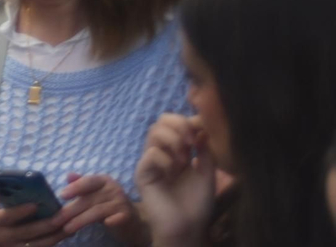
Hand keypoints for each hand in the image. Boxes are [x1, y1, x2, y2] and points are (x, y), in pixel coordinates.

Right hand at [0, 190, 69, 246]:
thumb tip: (12, 184)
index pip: (8, 217)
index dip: (22, 211)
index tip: (36, 204)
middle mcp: (3, 238)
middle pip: (29, 232)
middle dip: (48, 224)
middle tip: (63, 215)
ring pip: (38, 245)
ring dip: (55, 236)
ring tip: (70, 226)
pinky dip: (52, 243)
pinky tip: (63, 235)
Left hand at [60, 173, 142, 243]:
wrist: (134, 221)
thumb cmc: (109, 205)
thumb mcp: (94, 193)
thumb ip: (81, 184)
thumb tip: (68, 175)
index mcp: (104, 180)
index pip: (88, 181)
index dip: (75, 187)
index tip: (62, 195)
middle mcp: (114, 188)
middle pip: (88, 199)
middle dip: (70, 211)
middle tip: (55, 220)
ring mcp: (121, 202)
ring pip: (96, 211)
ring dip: (79, 221)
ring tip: (66, 228)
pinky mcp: (126, 216)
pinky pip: (114, 219)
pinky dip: (107, 222)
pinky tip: (101, 225)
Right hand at [135, 114, 214, 246]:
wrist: (188, 228)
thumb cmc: (198, 204)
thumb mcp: (208, 173)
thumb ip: (204, 150)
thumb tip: (201, 126)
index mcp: (177, 152)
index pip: (175, 124)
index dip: (188, 121)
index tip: (203, 127)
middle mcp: (162, 153)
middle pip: (161, 122)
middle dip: (179, 125)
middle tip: (192, 142)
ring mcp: (150, 162)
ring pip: (153, 132)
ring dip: (173, 141)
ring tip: (184, 160)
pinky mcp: (143, 173)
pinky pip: (151, 154)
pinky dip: (166, 159)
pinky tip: (173, 172)